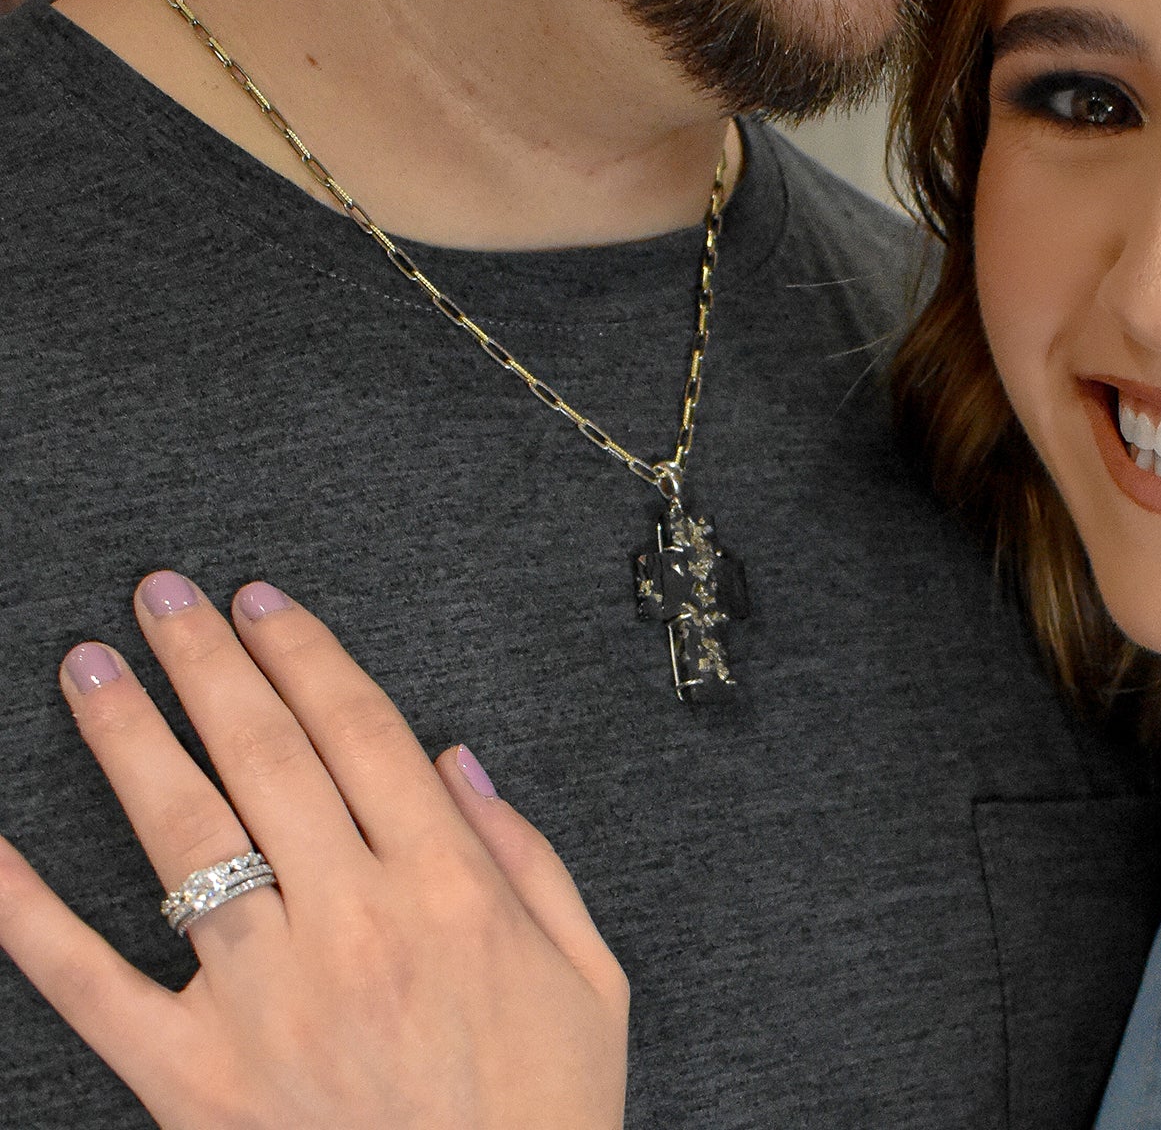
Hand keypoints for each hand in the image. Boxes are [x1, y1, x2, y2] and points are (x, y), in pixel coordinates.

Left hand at [0, 574, 627, 1128]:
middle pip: (267, 758)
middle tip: (161, 595)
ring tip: (89, 666)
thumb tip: (456, 761)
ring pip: (185, 837)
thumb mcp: (590, 975)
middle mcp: (355, 924)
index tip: (262, 600)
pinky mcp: (192, 1079)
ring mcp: (266, 999)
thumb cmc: (543, 1112)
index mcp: (452, 889)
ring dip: (132, 738)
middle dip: (210, 662)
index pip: (360, 731)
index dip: (305, 653)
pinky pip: (91, 984)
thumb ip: (531, 859)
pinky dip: (27, 913)